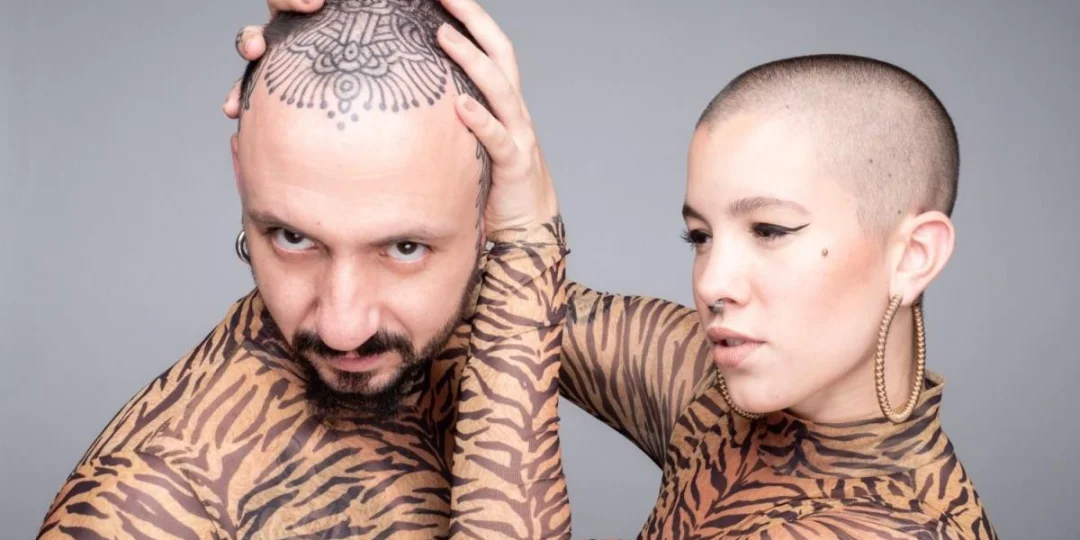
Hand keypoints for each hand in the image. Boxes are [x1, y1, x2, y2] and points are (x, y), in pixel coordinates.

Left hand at [221, 0, 556, 234]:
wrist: (526, 227)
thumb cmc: (489, 180)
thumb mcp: (464, 141)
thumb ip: (441, 116)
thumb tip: (392, 96)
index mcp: (501, 99)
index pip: (488, 44)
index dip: (469, 15)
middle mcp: (513, 108)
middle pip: (499, 50)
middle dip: (473, 18)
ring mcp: (518, 134)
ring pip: (500, 86)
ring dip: (472, 58)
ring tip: (443, 35)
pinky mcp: (515, 165)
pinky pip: (498, 139)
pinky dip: (480, 120)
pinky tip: (459, 106)